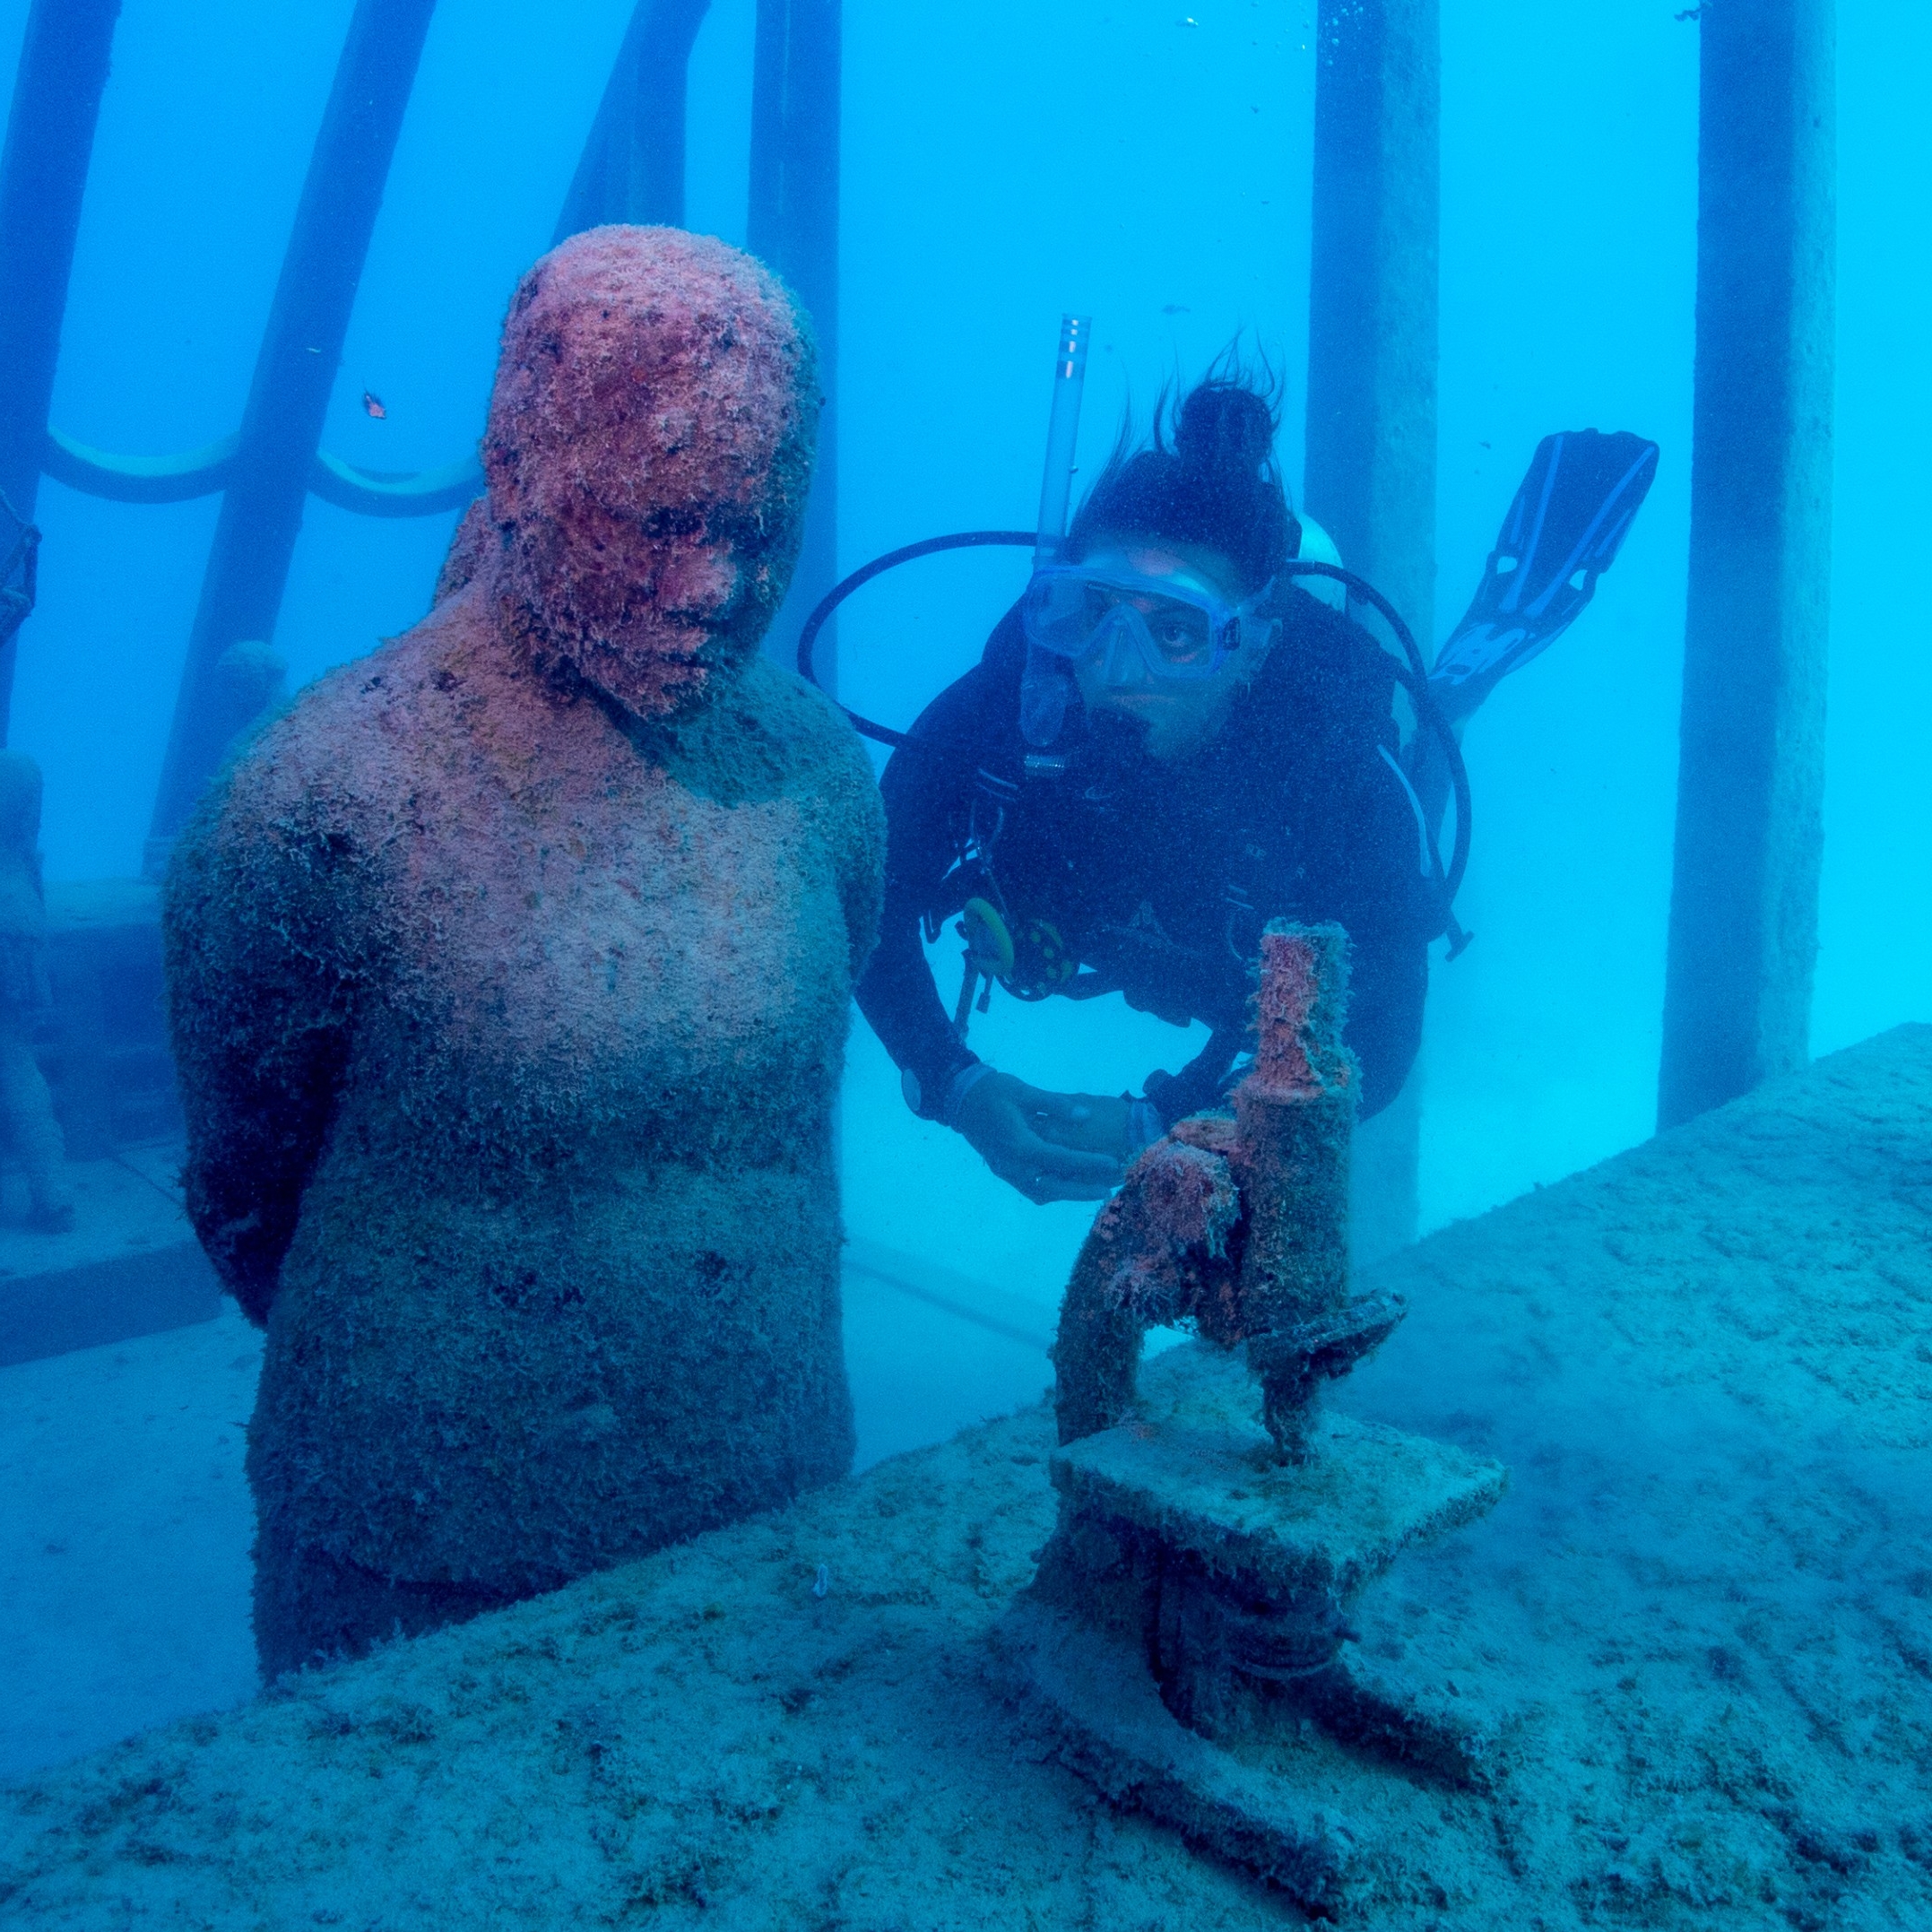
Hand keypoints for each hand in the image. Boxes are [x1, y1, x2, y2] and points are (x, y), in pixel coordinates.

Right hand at [952, 1071, 1129, 1203]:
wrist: (959, 1097)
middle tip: (1107, 1191)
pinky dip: (1050, 1189)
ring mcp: (1005, 1170)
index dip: (1088, 1163)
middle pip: (1052, 1187)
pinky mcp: (1002, 1169)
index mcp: (1019, 1145)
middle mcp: (1012, 1164)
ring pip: (1040, 1192)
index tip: (1111, 1163)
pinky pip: (1029, 1187)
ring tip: (1091, 1190)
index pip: (1061, 1159)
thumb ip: (1056, 1105)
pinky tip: (1067, 1183)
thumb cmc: (993, 1090)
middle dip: (1080, 1191)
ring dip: (1066, 1194)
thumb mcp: (1025, 1092)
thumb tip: (1086, 1116)